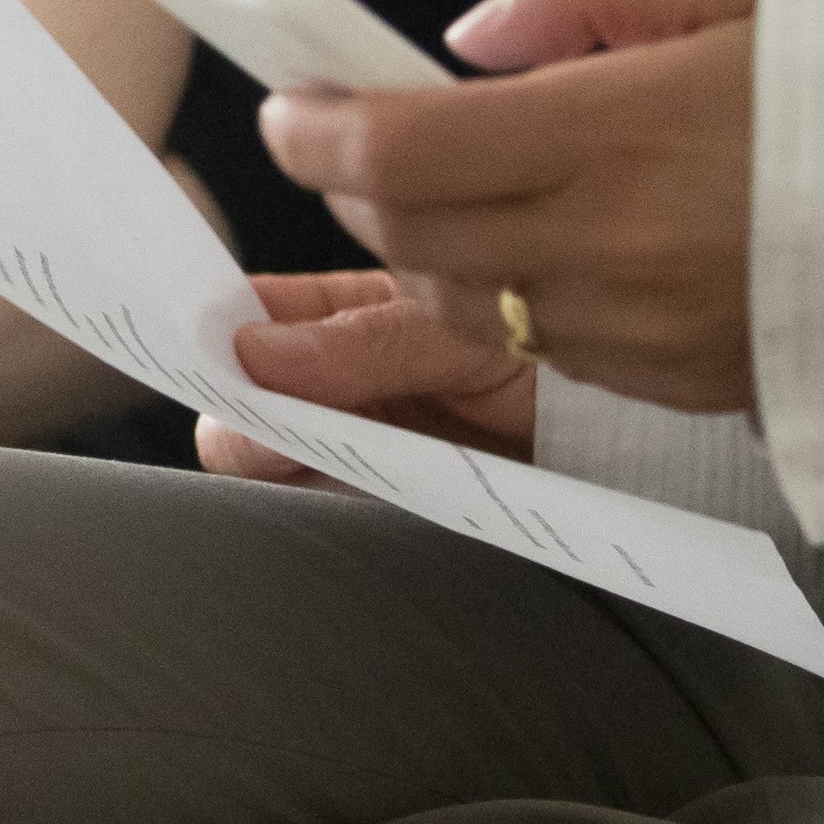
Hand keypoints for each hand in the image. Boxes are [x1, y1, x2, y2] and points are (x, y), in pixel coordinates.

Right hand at [197, 271, 534, 487]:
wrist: (632, 438)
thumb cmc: (553, 357)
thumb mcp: (462, 334)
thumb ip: (363, 342)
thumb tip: (251, 351)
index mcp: (349, 312)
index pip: (252, 313)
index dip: (212, 329)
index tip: (191, 353)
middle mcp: (344, 379)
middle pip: (248, 400)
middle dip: (240, 414)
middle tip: (265, 427)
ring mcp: (362, 447)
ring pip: (278, 462)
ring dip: (276, 464)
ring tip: (308, 458)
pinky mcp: (390, 508)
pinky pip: (328, 511)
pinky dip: (318, 508)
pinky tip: (340, 496)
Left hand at [260, 0, 763, 416]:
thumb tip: (473, 37)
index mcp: (620, 128)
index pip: (405, 149)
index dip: (319, 130)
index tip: (291, 107)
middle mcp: (613, 243)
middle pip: (409, 236)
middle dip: (346, 192)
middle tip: (339, 148)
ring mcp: (638, 328)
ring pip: (459, 307)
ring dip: (408, 262)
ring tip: (403, 232)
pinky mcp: (671, 383)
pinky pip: (536, 353)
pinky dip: (494, 307)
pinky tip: (514, 262)